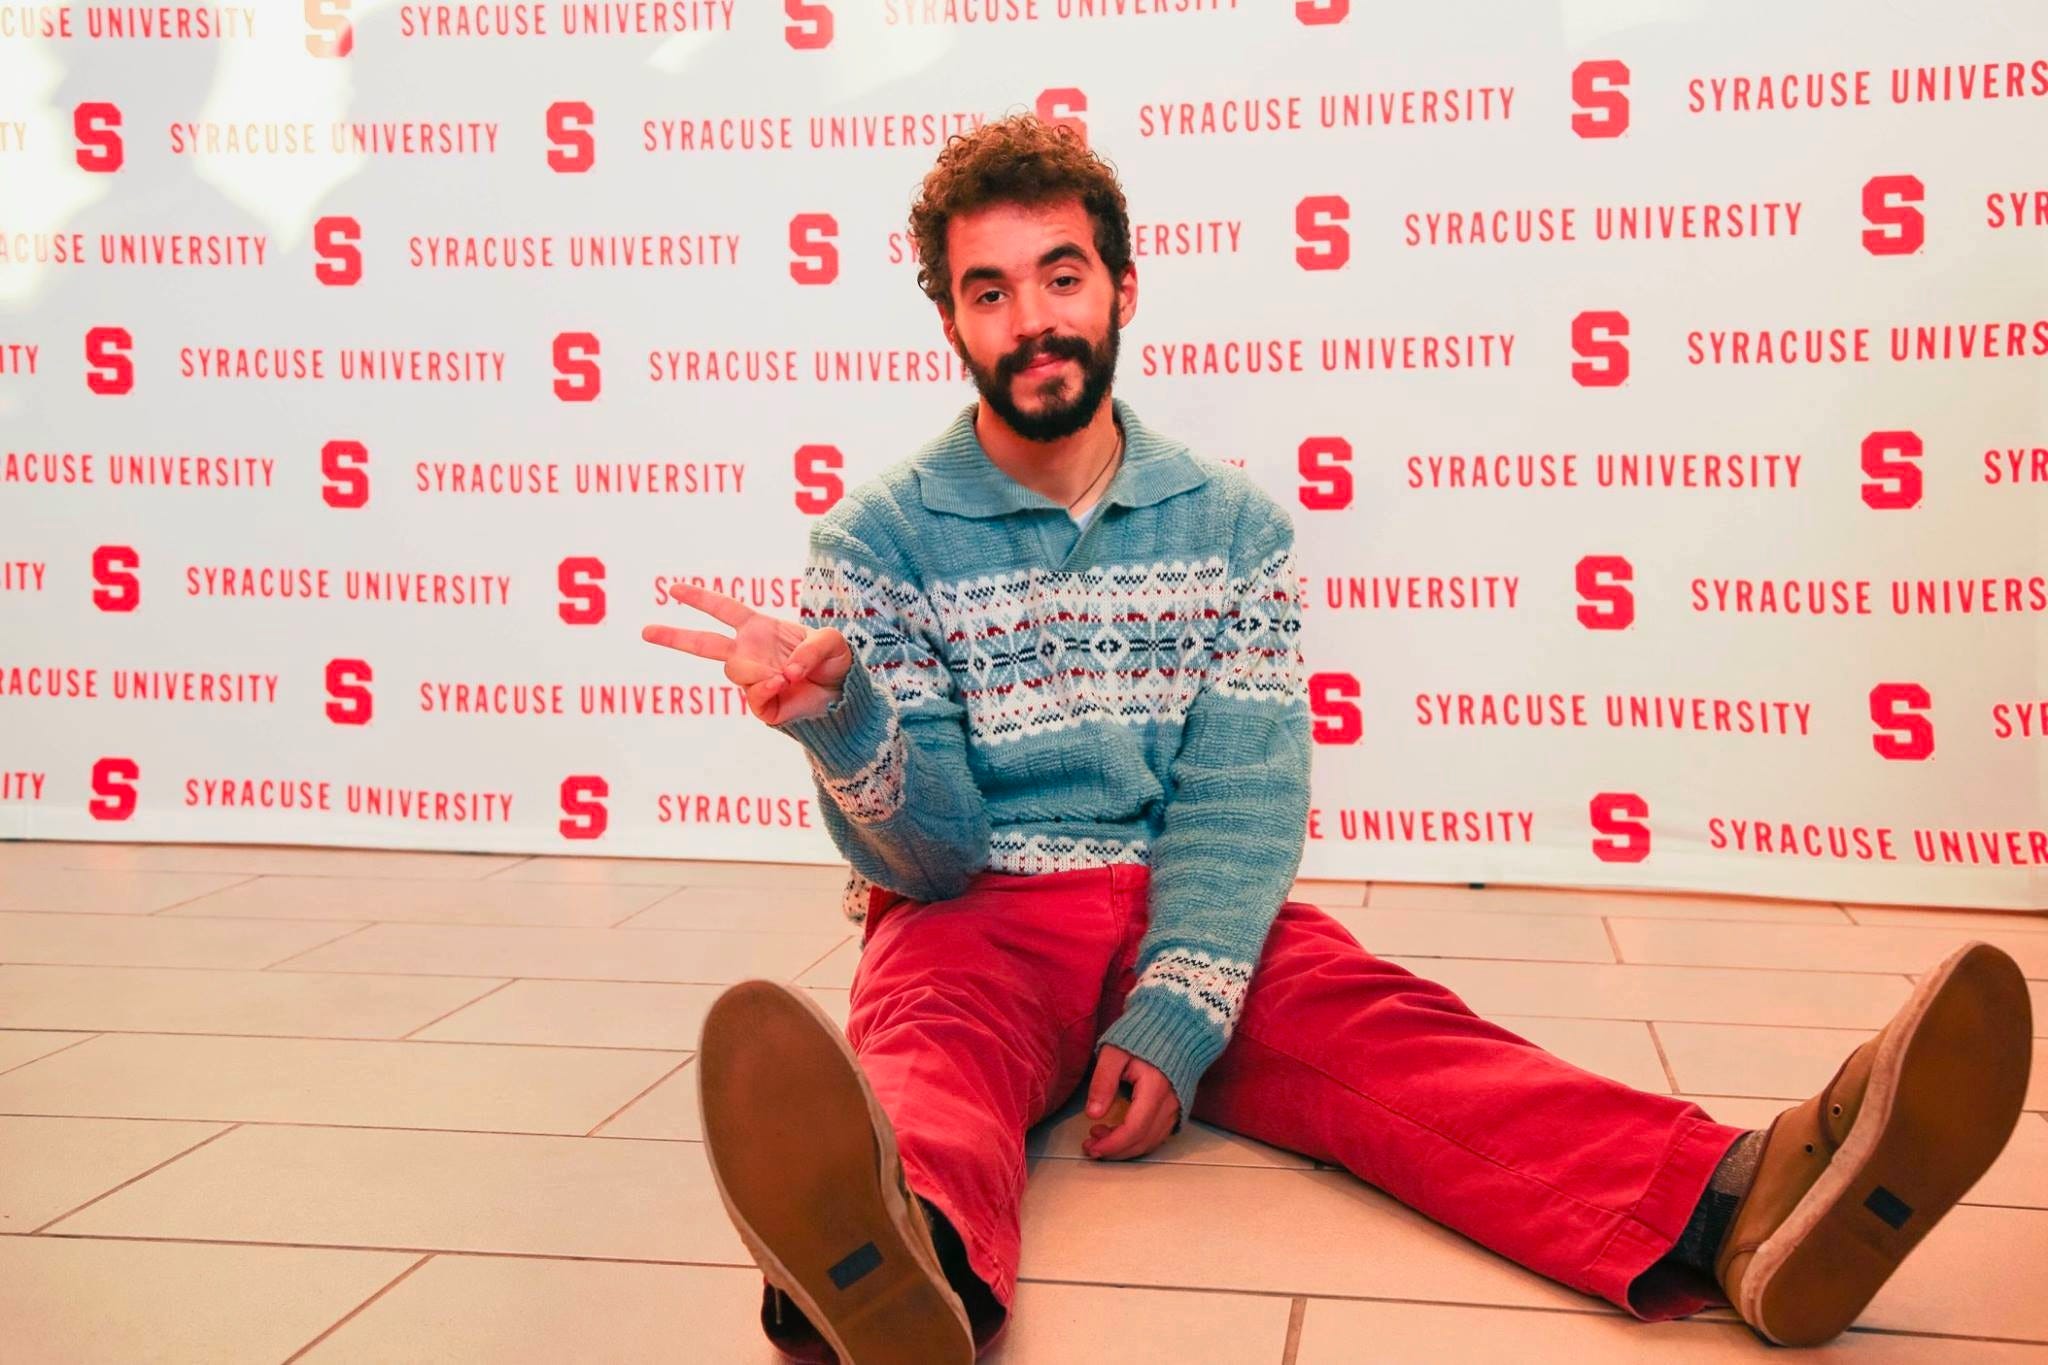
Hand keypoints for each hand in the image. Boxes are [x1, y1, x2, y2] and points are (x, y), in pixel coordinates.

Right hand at [642, 581, 853, 725]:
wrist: (845, 698)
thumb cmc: (834, 664)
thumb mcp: (833, 642)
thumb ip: (812, 648)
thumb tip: (785, 671)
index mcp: (759, 629)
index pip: (723, 609)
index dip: (700, 598)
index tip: (673, 589)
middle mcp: (750, 652)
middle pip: (703, 643)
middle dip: (673, 636)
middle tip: (644, 631)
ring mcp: (753, 679)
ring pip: (733, 670)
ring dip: (755, 669)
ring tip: (785, 675)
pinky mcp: (762, 706)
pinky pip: (753, 695)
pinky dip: (765, 687)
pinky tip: (780, 684)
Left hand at [1081, 1046, 1178, 1160]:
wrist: (1176, 1025)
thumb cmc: (1143, 1035)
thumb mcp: (1115, 1051)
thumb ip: (1103, 1081)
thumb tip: (1092, 1115)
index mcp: (1155, 1089)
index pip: (1134, 1129)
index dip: (1112, 1144)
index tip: (1091, 1146)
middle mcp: (1170, 1103)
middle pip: (1143, 1141)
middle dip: (1115, 1150)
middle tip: (1090, 1145)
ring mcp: (1177, 1107)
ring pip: (1152, 1142)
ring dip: (1125, 1148)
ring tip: (1100, 1137)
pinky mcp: (1178, 1108)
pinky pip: (1159, 1135)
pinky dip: (1138, 1141)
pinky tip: (1121, 1133)